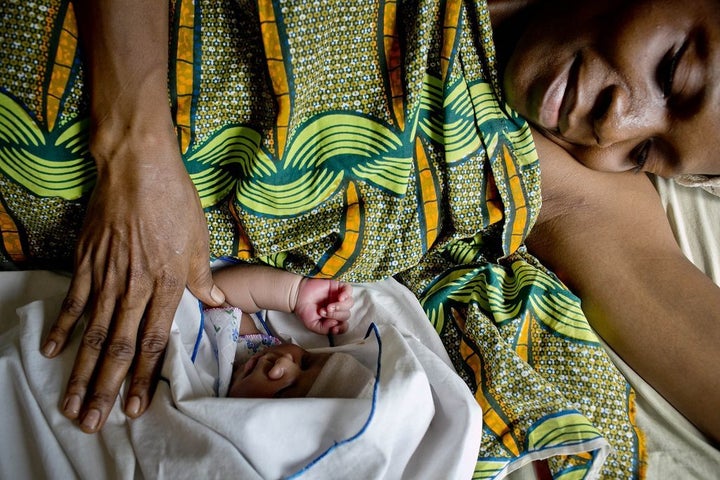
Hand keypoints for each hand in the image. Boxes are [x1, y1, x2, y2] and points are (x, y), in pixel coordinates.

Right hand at [41, 131, 224, 432]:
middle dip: (106, 389)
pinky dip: (63, 327)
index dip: (144, 379)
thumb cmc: (175, 202)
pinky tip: (53, 350)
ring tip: (70, 401)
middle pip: (119, 348)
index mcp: (168, 286)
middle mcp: (136, 289)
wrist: (138, 168)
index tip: (135, 408)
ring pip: (93, 333)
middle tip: (92, 421)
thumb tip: (217, 304)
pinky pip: (73, 301)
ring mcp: (107, 277)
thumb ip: (203, 278)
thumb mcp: (200, 240)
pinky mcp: (86, 262)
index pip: (154, 343)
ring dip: (81, 371)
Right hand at [294, 279, 353, 334]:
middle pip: (346, 315)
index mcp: (334, 319)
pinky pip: (348, 290)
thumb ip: (324, 329)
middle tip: (322, 312)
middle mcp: (339, 309)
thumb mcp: (312, 325)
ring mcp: (339, 297)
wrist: (297, 295)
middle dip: (335, 316)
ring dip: (340, 307)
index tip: (333, 329)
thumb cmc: (305, 310)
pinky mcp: (338, 287)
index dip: (341, 328)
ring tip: (328, 307)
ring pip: (349, 303)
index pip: (344, 325)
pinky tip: (339, 298)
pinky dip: (346, 294)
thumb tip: (335, 324)